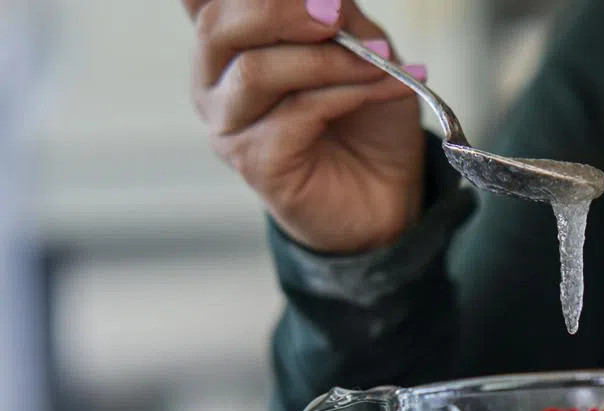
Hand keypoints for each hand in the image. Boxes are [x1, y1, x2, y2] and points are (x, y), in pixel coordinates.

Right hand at [183, 0, 427, 252]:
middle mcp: (213, 81)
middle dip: (279, 10)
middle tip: (335, 13)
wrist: (384, 191)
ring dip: (327, 60)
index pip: (211, 1)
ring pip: (256, 71)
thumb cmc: (366, 117)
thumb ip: (336, 14)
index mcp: (228, 43)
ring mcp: (228, 124)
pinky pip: (296, 114)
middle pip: (217, 26)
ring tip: (380, 61)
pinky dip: (348, 94)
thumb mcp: (359, 45)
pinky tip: (385, 87)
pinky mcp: (254, 161)